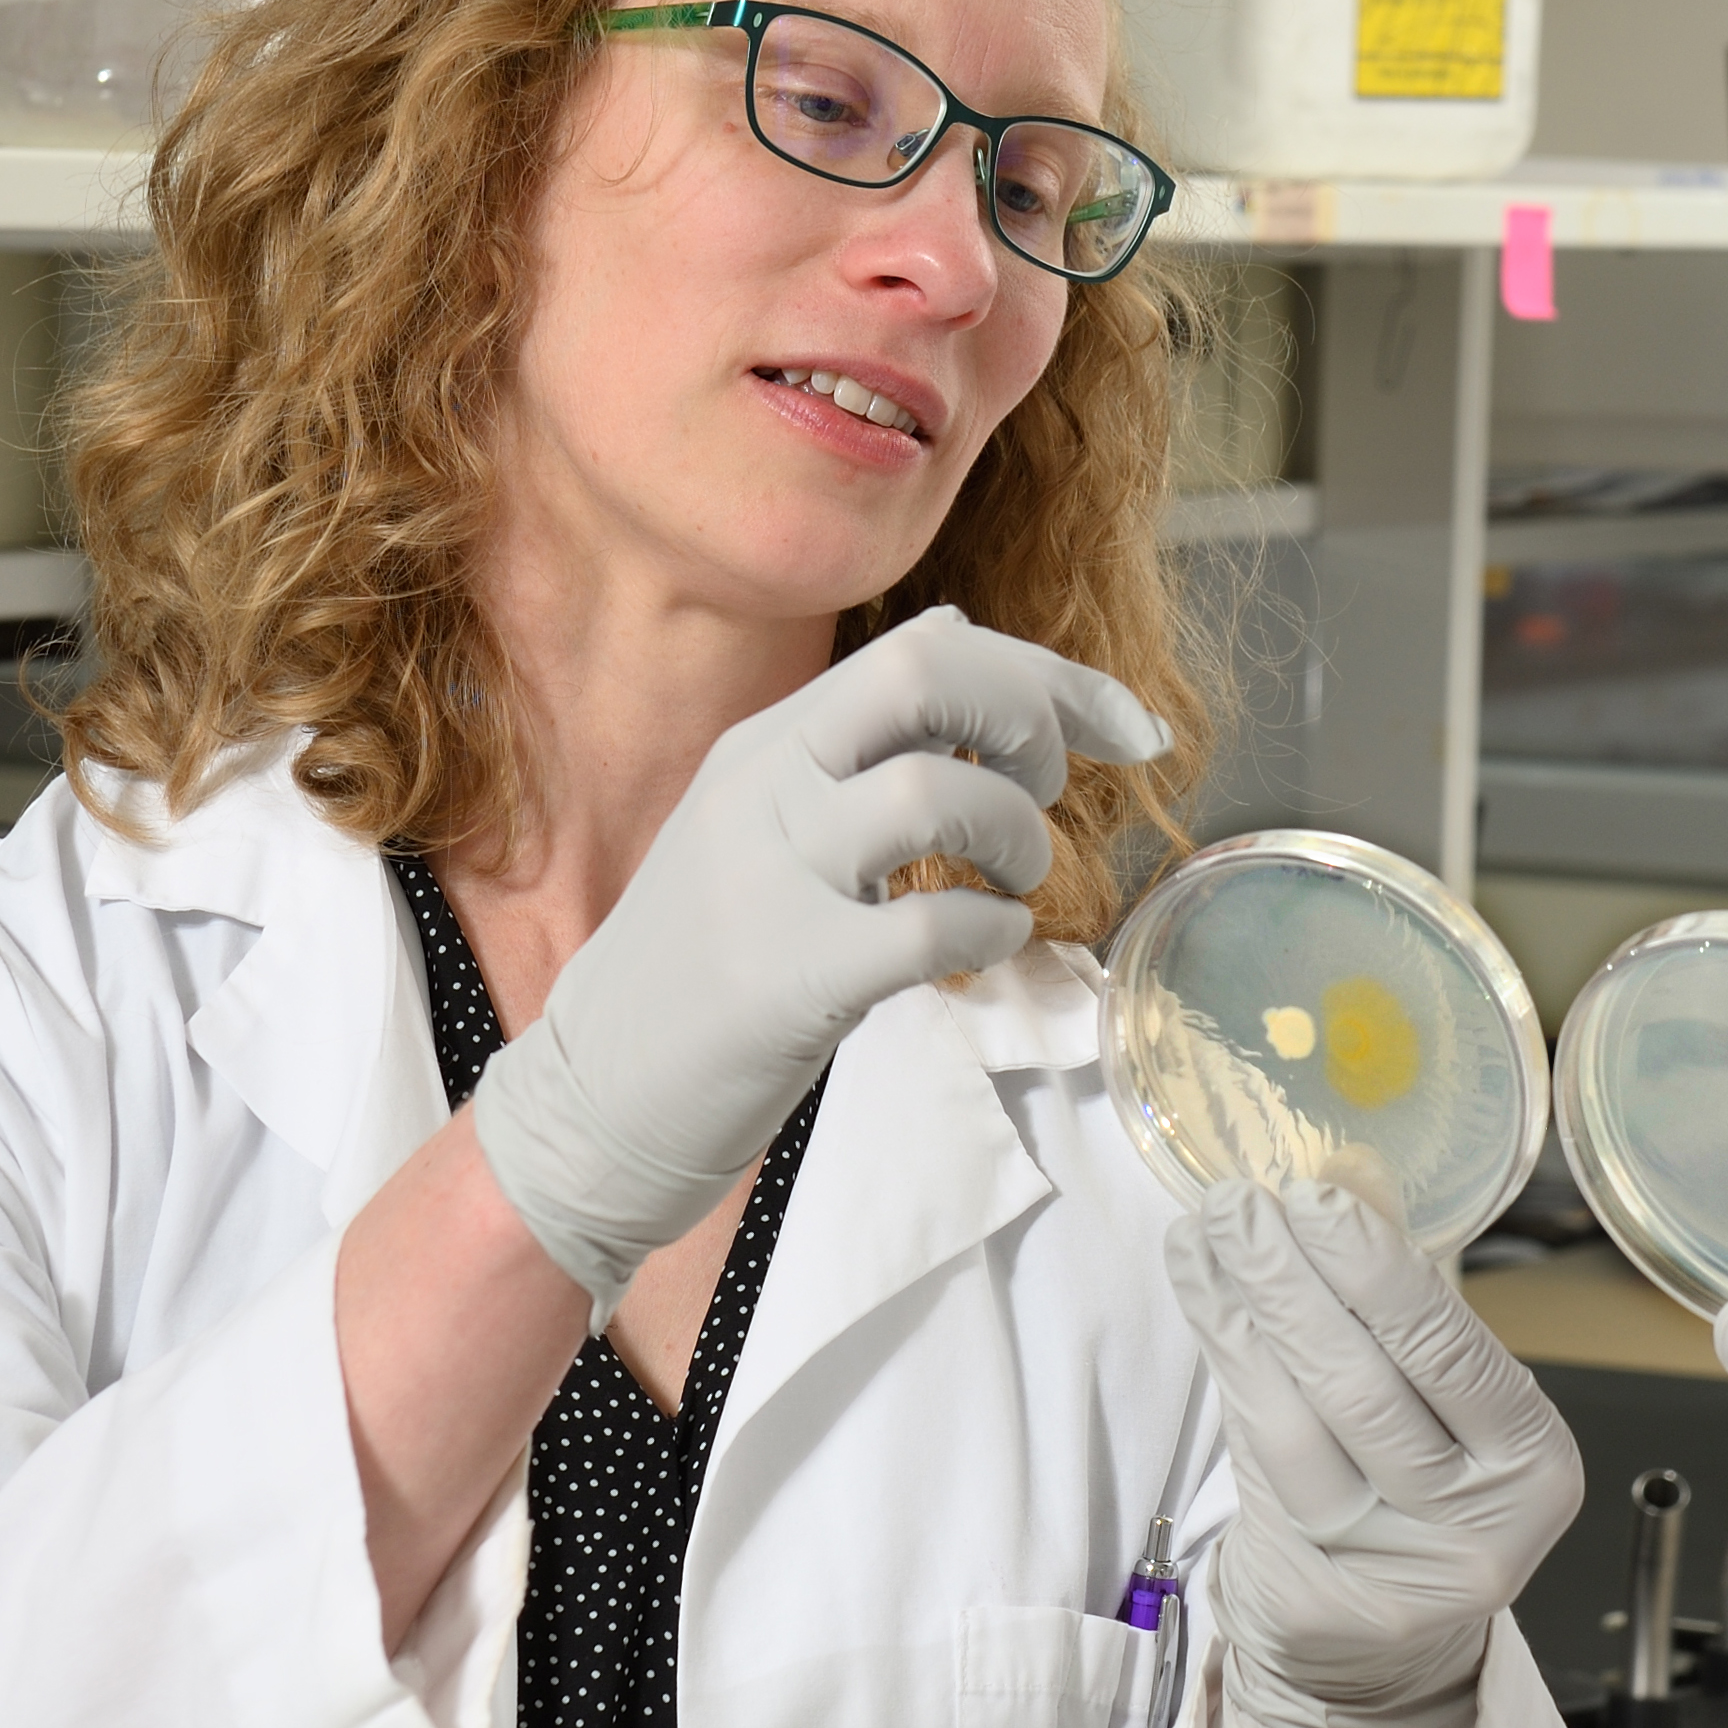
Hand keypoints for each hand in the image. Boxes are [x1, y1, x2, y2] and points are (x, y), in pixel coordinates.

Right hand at [469, 609, 1167, 1308]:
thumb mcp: (759, 817)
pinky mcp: (790, 977)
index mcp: (769, 742)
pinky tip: (985, 947)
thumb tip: (960, 630)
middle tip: (1043, 792)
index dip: (1052, 678)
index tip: (1132, 730)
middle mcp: (767, 784)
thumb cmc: (702, 965)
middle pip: (926, 670)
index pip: (927, 646)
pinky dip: (990, 931)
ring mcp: (773, 875)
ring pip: (937, 792)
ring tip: (1012, 885)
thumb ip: (857, 734)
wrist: (595, 1097)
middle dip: (1028, 715)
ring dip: (1017, 838)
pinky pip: (931, 927)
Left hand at [1168, 1177, 1583, 1727]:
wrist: (1384, 1655)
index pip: (1451, 1353)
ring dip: (1241, 1314)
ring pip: (1297, 1426)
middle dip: (1292, 1281)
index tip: (1314, 1196)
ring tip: (1204, 1236)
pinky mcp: (1311, 1597)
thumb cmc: (1421, 1496)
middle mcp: (1476, 1528)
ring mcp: (1389, 1573)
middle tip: (1240, 1203)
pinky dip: (1227, 1368)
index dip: (1375, 1270)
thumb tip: (1347, 1186)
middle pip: (1365, 1387)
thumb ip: (1409, 1314)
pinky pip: (1256, 1463)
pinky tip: (1205, 1299)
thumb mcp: (1450, 1412)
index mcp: (1532, 1463)